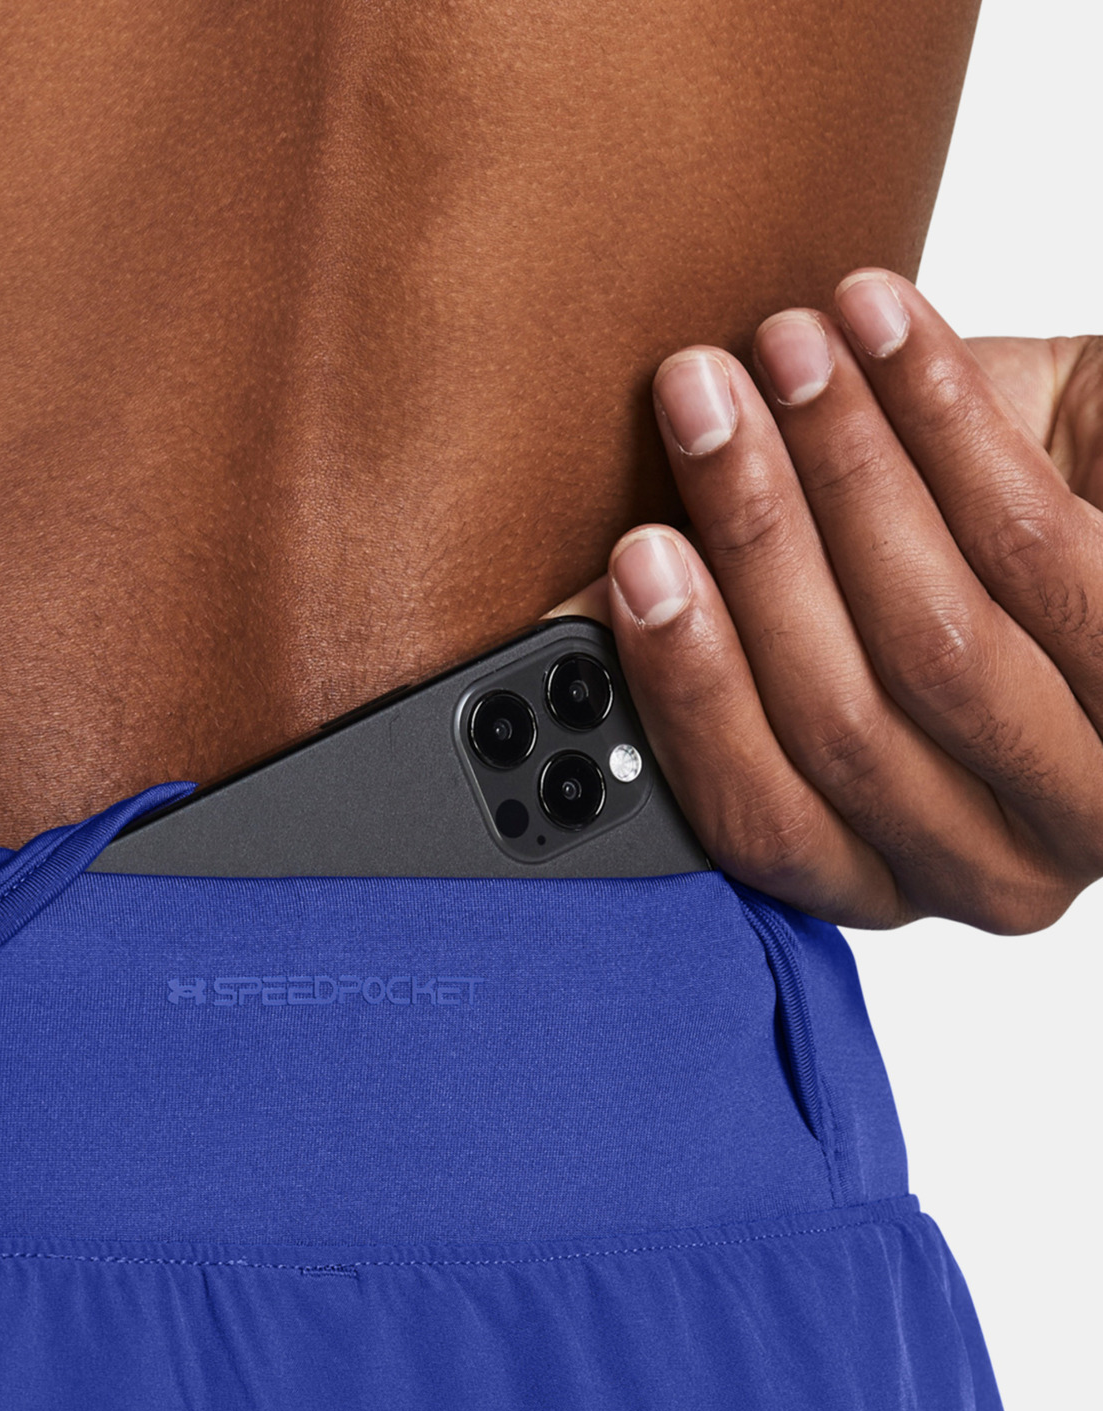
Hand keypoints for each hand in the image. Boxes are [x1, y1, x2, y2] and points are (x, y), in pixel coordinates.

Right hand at [558, 274, 1102, 929]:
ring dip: (841, 467)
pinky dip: (940, 419)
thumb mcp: (833, 625)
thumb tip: (565, 609)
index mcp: (891, 876)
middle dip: (754, 540)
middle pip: (842, 720)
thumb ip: (717, 638)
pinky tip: (880, 328)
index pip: (763, 818)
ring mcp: (1089, 797)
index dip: (690, 690)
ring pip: (935, 639)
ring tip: (787, 348)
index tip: (633, 557)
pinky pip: (1030, 544)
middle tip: (698, 402)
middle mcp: (994, 871)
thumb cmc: (980, 566)